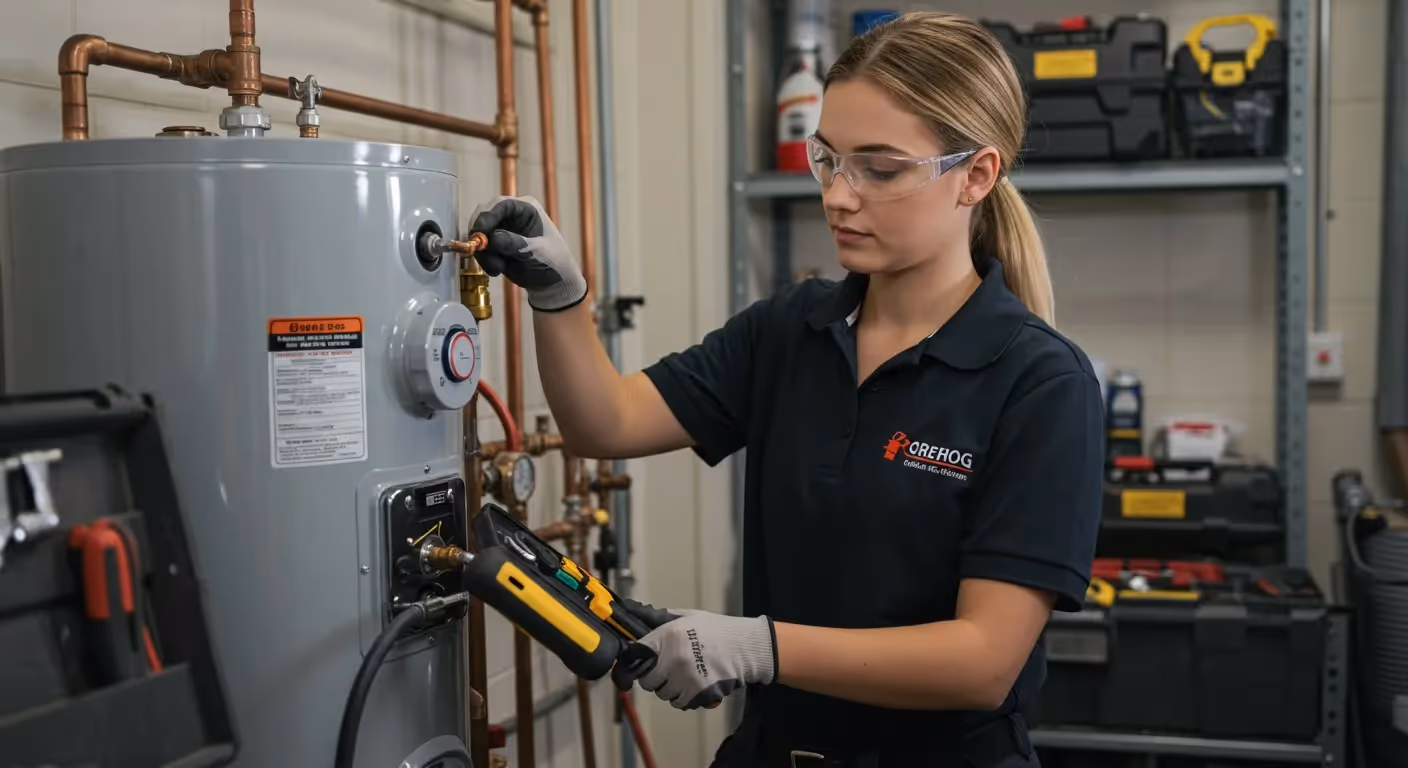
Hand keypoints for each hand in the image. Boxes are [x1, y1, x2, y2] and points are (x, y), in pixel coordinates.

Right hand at [468, 196, 586, 311]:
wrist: (553, 284)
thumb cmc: (553, 262)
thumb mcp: (537, 252)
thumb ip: (514, 243)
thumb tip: (492, 237)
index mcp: (526, 209)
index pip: (501, 205)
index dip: (487, 216)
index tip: (479, 233)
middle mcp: (511, 216)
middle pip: (484, 216)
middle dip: (481, 236)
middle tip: (482, 253)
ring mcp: (501, 230)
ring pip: (479, 235)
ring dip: (484, 253)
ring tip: (498, 268)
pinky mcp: (495, 246)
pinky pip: (480, 249)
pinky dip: (485, 260)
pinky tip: (498, 270)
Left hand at [611, 608, 775, 710]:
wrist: (745, 647)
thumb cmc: (718, 630)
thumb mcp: (687, 617)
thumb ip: (661, 620)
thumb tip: (637, 618)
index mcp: (668, 636)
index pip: (637, 655)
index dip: (636, 661)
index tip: (637, 665)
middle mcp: (673, 658)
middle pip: (648, 680)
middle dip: (655, 677)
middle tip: (669, 669)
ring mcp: (685, 678)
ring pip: (663, 694)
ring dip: (670, 688)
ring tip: (686, 675)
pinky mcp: (697, 694)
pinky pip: (679, 703)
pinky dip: (684, 697)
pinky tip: (694, 684)